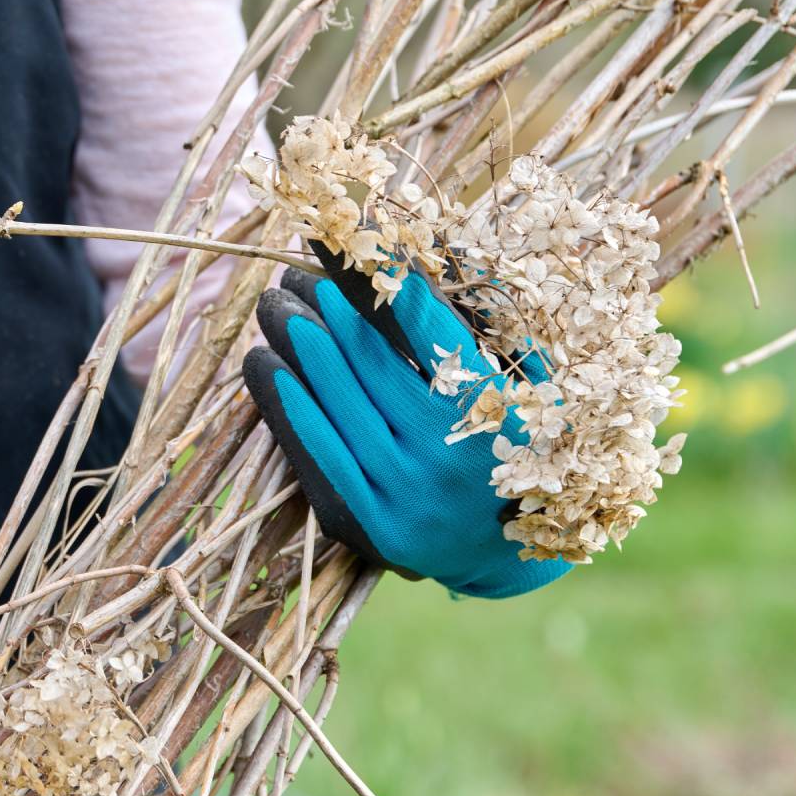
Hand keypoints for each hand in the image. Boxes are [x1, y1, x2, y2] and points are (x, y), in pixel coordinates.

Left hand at [242, 253, 570, 597]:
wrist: (511, 556)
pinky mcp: (374, 524)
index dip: (385, 278)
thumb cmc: (522, 450)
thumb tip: (418, 255)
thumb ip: (484, 326)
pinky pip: (318, 451)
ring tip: (274, 303)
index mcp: (502, 410)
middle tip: (295, 271)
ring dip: (297, 342)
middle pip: (372, 359)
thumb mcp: (532, 386)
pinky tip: (262, 362)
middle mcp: (452, 452)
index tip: (351, 239)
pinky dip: (285, 403)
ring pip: (338, 399)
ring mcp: (409, 492)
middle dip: (328, 305)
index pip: (429, 325)